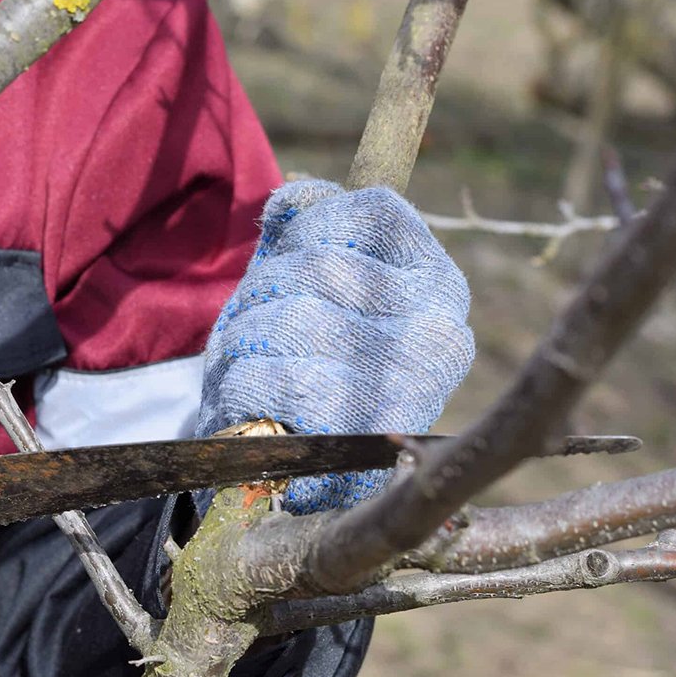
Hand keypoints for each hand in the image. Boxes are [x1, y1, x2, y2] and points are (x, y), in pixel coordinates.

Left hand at [196, 180, 473, 512]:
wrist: (297, 477)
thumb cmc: (304, 362)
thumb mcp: (309, 283)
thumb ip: (307, 227)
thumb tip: (293, 199)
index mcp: (438, 286)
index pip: (370, 211)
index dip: (309, 229)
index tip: (289, 262)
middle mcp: (439, 333)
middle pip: (317, 266)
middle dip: (263, 296)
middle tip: (257, 334)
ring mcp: (405, 386)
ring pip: (285, 320)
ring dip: (242, 345)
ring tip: (252, 373)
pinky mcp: (354, 437)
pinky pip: (266, 380)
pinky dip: (236, 390)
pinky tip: (251, 410)